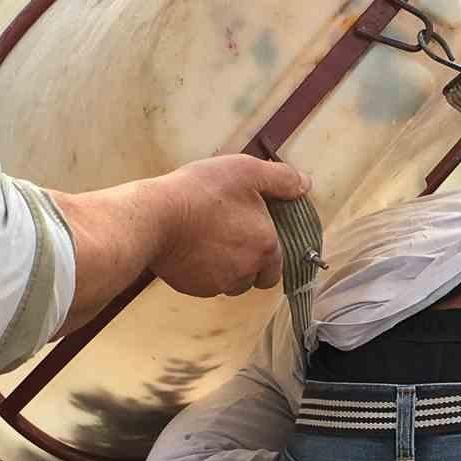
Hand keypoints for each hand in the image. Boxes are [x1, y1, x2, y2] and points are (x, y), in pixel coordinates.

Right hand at [148, 155, 309, 297]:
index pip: (278, 263)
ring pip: (231, 283)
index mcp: (266, 246)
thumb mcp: (246, 171)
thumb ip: (281, 179)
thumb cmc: (203, 192)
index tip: (252, 231)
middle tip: (230, 236)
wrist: (155, 218)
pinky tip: (190, 249)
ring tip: (208, 240)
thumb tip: (306, 185)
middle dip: (249, 264)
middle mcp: (247, 271)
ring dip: (226, 269)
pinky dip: (202, 272)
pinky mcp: (193, 289)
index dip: (268, 248)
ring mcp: (219, 284)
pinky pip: (205, 285)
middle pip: (255, 277)